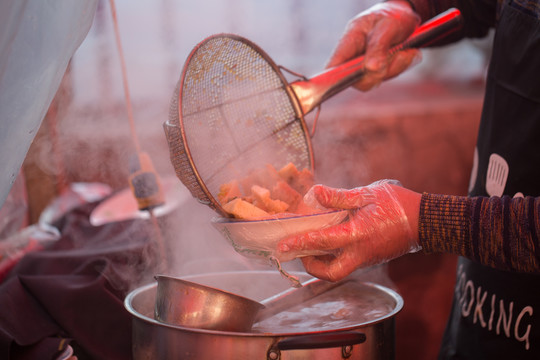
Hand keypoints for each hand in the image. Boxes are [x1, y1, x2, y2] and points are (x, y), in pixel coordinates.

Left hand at [277, 180, 420, 280]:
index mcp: (358, 235)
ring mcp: (367, 259)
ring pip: (338, 270)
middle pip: (330, 272)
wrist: (425, 221)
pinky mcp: (371, 258)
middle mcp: (361, 253)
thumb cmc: (398, 205)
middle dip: (311, 266)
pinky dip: (333, 256)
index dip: (299, 243)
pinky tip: (328, 241)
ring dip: (321, 262)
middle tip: (299, 252)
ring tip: (310, 245)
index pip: (322, 241)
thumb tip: (315, 192)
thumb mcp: (367, 195)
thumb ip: (339, 197)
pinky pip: (347, 263)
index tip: (282, 246)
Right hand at [327, 1, 420, 90]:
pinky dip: (400, 67)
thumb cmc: (393, 16)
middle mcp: (354, 56)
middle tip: (397, 55)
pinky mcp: (377, 70)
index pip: (334, 65)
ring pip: (374, 80)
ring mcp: (365, 65)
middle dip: (379, 72)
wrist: (407, 15)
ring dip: (394, 67)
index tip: (350, 80)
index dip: (335, 78)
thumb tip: (371, 69)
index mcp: (350, 40)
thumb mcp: (388, 26)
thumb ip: (378, 47)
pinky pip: (387, 77)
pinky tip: (406, 52)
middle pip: (356, 79)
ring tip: (404, 50)